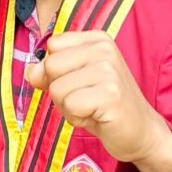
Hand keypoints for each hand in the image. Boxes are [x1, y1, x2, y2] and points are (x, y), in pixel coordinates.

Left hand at [25, 31, 171, 165]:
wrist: (141, 132)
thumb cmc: (104, 105)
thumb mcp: (76, 81)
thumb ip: (51, 71)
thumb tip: (30, 71)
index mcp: (97, 39)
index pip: (52, 46)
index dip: (56, 70)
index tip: (79, 83)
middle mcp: (104, 49)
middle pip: (51, 66)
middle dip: (60, 91)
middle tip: (85, 100)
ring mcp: (109, 70)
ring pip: (57, 89)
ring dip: (68, 107)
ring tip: (92, 109)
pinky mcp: (110, 94)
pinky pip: (70, 106)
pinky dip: (76, 118)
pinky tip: (96, 117)